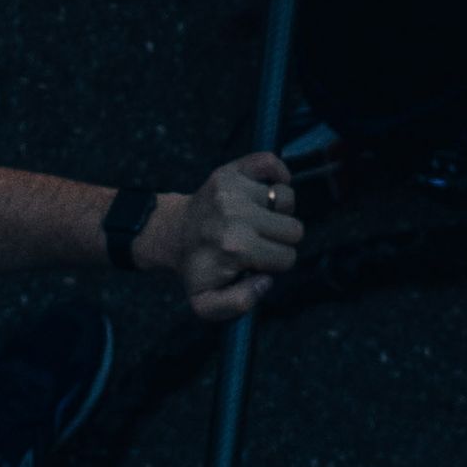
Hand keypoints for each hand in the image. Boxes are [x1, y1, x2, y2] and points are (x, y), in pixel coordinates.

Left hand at [147, 149, 310, 318]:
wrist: (172, 234)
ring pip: (287, 198)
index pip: (286, 258)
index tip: (257, 263)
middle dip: (280, 240)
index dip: (275, 264)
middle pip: (294, 229)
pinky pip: (270, 162)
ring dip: (278, 211)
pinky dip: (277, 174)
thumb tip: (266, 280)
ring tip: (258, 220)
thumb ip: (239, 304)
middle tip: (258, 242)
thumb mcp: (206, 303)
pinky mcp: (231, 170)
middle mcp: (236, 214)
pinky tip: (267, 191)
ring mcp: (233, 188)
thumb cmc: (197, 268)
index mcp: (235, 247)